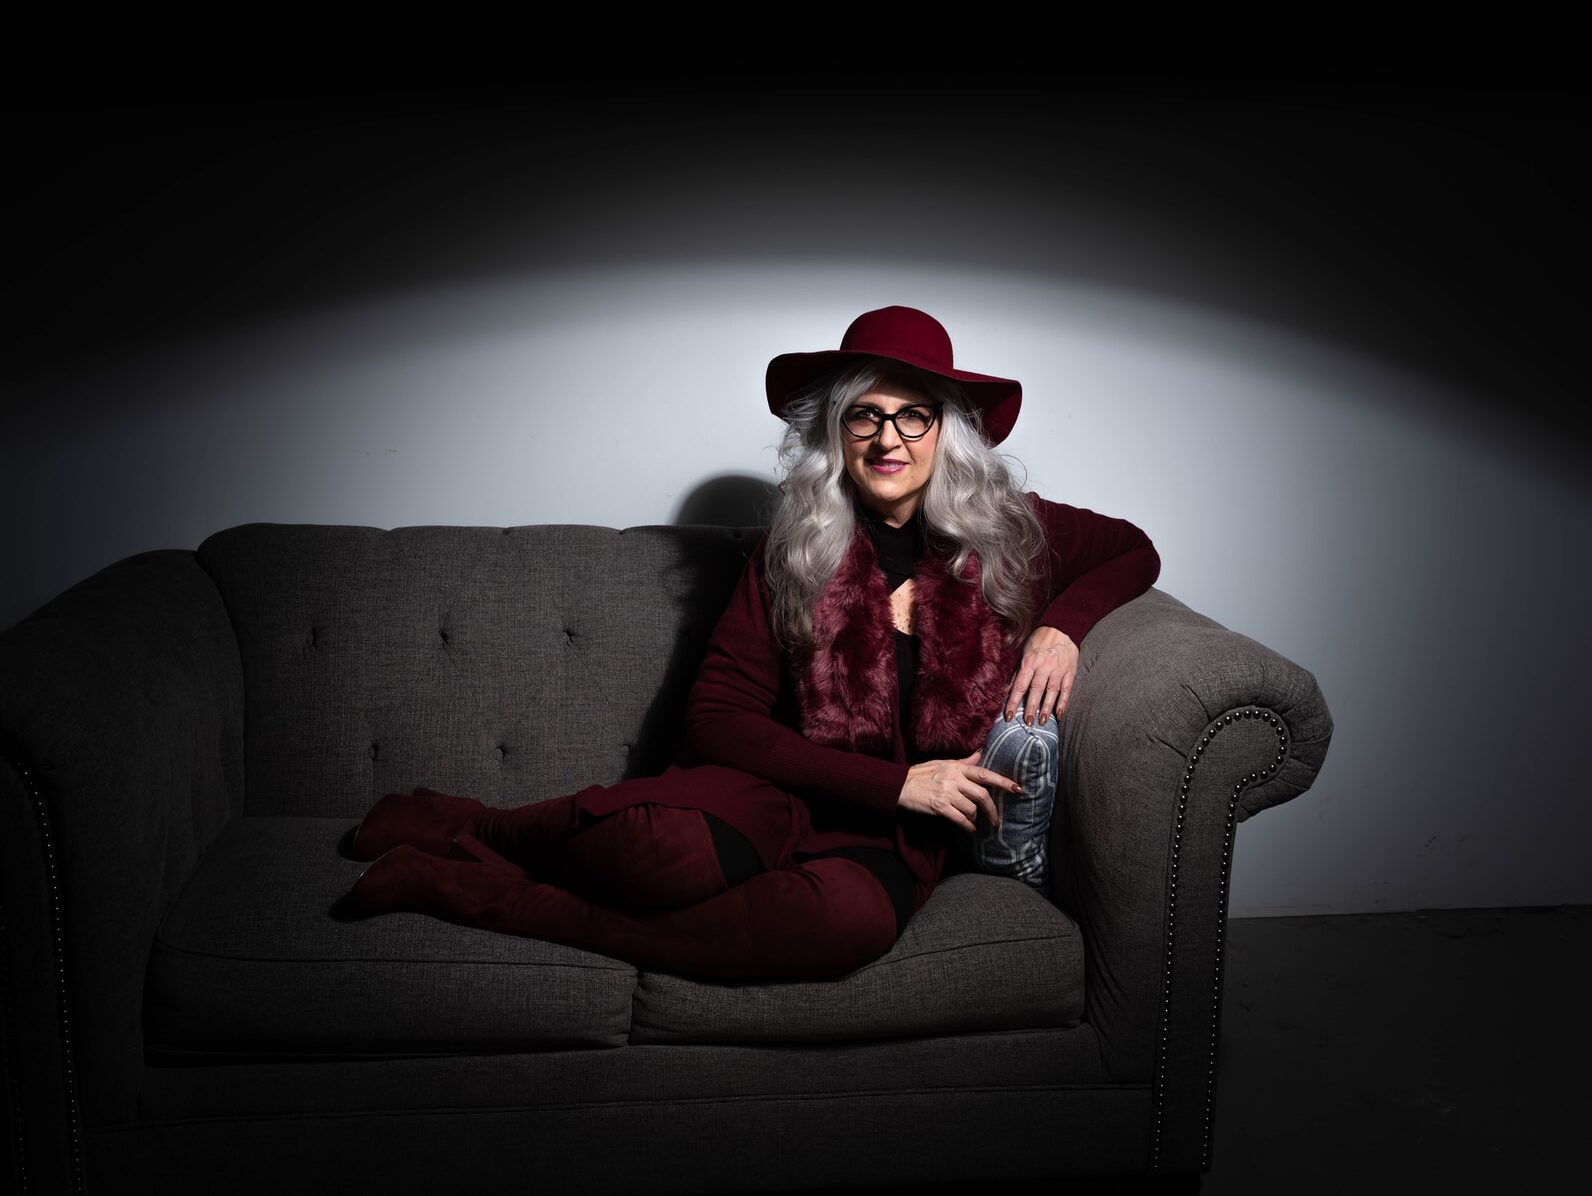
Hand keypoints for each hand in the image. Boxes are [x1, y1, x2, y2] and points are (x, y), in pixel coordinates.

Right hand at [898, 751, 1021, 832]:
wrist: (900, 785)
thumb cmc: (922, 773)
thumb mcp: (943, 763)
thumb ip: (964, 762)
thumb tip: (980, 754)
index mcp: (957, 767)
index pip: (985, 774)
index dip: (1003, 782)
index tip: (1018, 789)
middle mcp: (954, 779)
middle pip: (982, 795)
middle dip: (992, 811)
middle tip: (996, 821)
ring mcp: (947, 793)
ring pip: (972, 809)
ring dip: (975, 818)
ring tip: (972, 821)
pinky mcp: (939, 806)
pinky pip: (960, 819)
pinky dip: (968, 826)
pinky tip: (969, 829)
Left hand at [1002, 625, 1078, 724]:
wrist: (1062, 628)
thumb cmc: (1039, 641)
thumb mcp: (1024, 653)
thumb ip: (1016, 672)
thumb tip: (1006, 690)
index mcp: (1029, 662)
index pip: (1019, 685)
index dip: (1013, 701)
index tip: (1008, 715)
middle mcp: (1044, 666)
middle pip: (1036, 690)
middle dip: (1031, 707)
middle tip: (1027, 722)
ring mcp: (1058, 669)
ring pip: (1052, 691)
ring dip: (1046, 707)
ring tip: (1041, 721)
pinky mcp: (1070, 671)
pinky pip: (1067, 689)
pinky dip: (1063, 703)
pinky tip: (1059, 714)